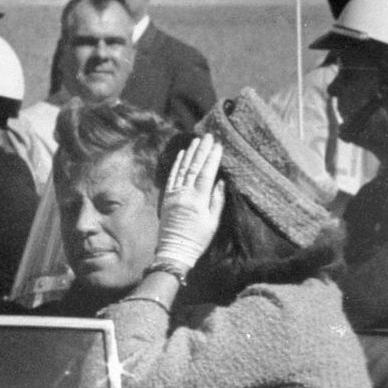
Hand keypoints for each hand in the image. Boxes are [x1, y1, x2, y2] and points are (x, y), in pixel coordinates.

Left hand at [156, 134, 225, 269]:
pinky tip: (182, 154)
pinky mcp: (166, 198)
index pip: (206, 173)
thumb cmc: (197, 239)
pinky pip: (172, 177)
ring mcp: (173, 195)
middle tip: (208, 136)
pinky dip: (177, 164)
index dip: (212, 158)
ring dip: (189, 153)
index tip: (218, 145)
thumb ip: (217, 200)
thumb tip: (221, 181)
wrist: (174, 251)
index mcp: (198, 200)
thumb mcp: (213, 222)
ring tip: (196, 140)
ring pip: (182, 169)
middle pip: (194, 167)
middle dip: (202, 150)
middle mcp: (184, 194)